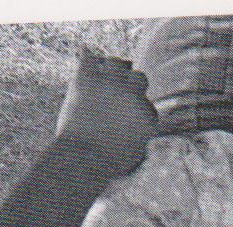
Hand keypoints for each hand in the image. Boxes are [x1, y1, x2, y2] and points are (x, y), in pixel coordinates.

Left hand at [56, 52, 159, 174]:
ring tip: (106, 73)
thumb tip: (142, 129)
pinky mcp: (87, 80)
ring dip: (113, 68)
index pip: (147, 103)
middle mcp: (133, 96)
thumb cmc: (110, 162)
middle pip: (138, 78)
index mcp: (147, 115)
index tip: (129, 111)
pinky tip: (88, 65)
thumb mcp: (138, 153)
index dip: (138, 106)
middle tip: (120, 88)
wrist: (84, 158)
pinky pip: (89, 58)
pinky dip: (89, 60)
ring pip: (117, 63)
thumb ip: (143, 135)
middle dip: (131, 84)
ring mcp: (110, 85)